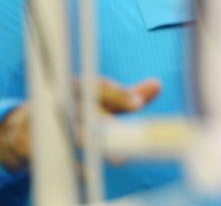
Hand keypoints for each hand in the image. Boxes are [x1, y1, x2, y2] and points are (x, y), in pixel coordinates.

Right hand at [0, 77, 160, 171]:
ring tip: (119, 159)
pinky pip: (55, 157)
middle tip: (127, 132)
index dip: (120, 95)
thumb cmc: (74, 111)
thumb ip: (126, 96)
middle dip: (106, 121)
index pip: (99, 87)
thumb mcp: (99, 101)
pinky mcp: (32, 144)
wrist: (23, 127)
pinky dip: (74, 167)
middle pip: (86, 110)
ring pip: (72, 133)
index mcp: (80, 86)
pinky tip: (91, 175)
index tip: (139, 104)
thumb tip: (157, 85)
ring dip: (94, 144)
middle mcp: (63, 101)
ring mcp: (45, 122)